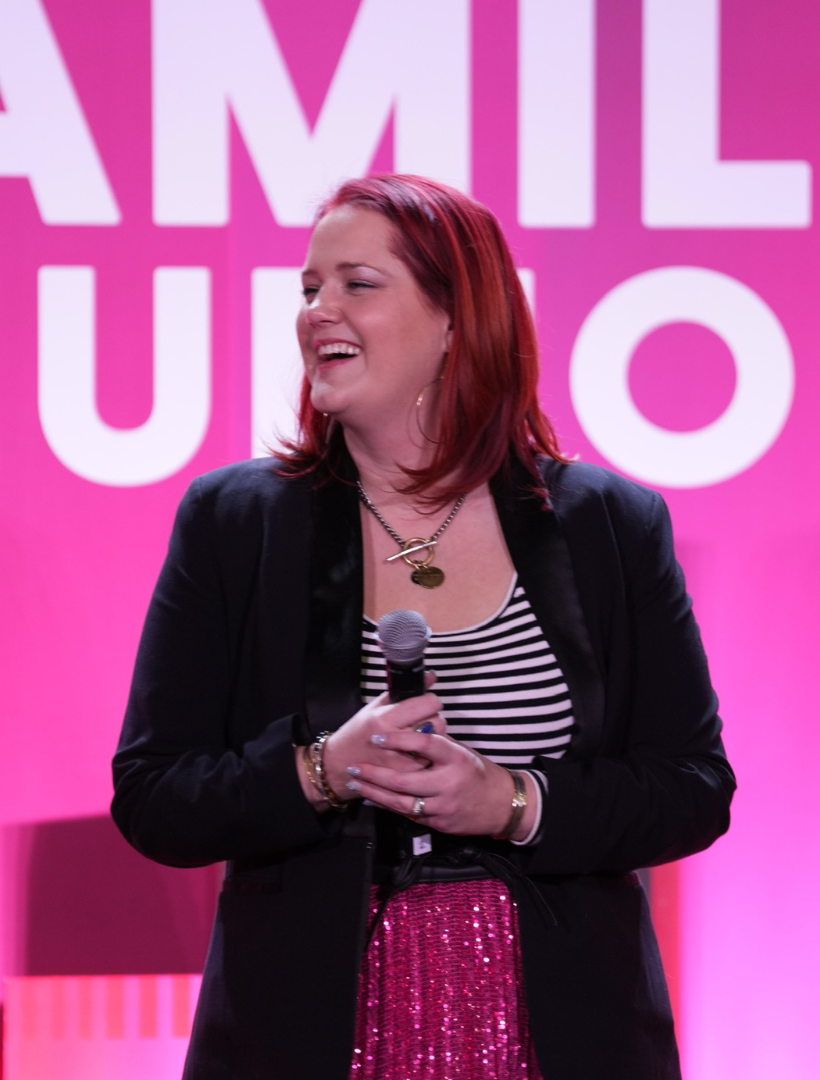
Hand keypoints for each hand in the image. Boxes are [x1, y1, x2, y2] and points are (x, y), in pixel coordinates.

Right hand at [314, 676, 444, 804]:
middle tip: (422, 721)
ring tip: (417, 737)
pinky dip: (426, 755)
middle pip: (436, 722)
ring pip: (437, 743)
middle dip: (433, 719)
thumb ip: (403, 692)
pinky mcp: (405, 777)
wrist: (338, 765)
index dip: (430, 700)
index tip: (425, 703)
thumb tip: (430, 676)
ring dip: (432, 738)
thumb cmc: (356, 733)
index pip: (428, 703)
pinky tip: (414, 753)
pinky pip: (429, 760)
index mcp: (384, 718)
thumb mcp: (374, 707)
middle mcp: (393, 739)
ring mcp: (400, 761)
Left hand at [345, 729, 536, 839]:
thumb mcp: (461, 752)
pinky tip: (374, 799)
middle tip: (354, 767)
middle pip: (404, 781)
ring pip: (402, 803)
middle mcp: (449, 783)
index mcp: (456, 758)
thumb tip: (408, 730)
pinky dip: (390, 806)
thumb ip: (436, 744)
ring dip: (375, 794)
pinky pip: (410, 815)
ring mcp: (443, 807)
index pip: (424, 744)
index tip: (377, 736)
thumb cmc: (478, 772)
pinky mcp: (439, 824)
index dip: (398, 739)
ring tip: (356, 784)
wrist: (502, 805)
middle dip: (374, 774)